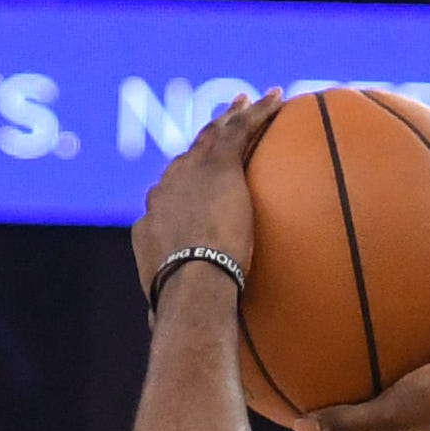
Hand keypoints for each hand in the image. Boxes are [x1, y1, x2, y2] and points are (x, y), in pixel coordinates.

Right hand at [130, 92, 277, 300]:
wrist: (189, 286)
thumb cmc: (181, 308)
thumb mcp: (169, 306)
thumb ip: (167, 307)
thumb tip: (159, 331)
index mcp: (153, 220)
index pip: (172, 195)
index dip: (185, 184)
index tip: (194, 180)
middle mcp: (166, 189)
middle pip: (189, 158)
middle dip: (204, 143)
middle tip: (220, 127)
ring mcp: (190, 175)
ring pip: (214, 135)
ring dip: (233, 116)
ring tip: (250, 101)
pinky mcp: (217, 168)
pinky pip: (239, 131)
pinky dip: (257, 113)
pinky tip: (275, 99)